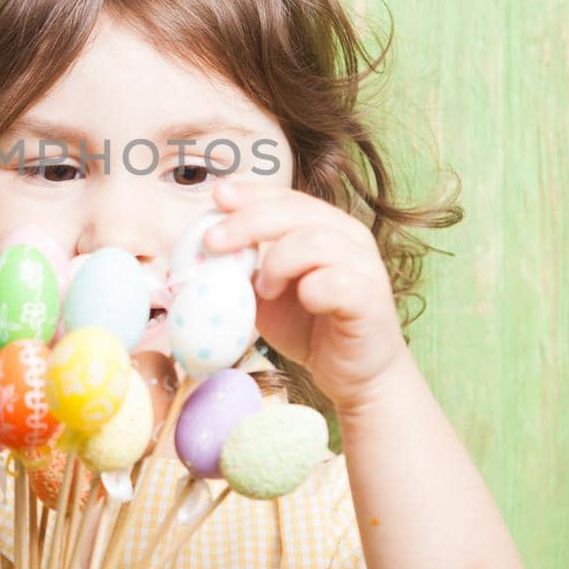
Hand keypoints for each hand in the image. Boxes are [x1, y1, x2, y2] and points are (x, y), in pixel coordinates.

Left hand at [206, 177, 407, 412]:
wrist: (352, 374)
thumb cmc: (308, 326)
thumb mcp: (263, 293)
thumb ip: (241, 270)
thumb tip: (198, 253)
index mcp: (323, 225)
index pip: (284, 196)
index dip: (250, 194)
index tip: (218, 197)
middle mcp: (348, 236)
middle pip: (296, 210)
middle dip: (248, 221)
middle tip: (213, 241)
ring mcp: (364, 265)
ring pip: (315, 241)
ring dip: (278, 262)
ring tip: (264, 290)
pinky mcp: (370, 298)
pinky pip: (336, 282)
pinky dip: (310, 289)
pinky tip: (304, 302)